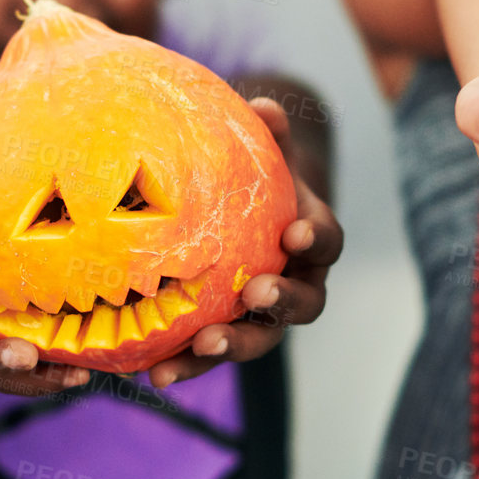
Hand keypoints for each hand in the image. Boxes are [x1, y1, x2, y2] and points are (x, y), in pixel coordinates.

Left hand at [144, 98, 343, 388]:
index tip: (296, 232)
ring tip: (202, 347)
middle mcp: (298, 286)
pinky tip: (152, 374)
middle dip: (281, 303)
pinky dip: (186, 367)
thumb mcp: (264, 160)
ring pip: (260, 340)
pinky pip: (211, 357)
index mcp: (311, 240)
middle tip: (254, 294)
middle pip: (302, 305)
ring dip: (233, 346)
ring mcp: (265, 319)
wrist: (242, 224)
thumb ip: (267, 136)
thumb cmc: (256, 186)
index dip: (316, 238)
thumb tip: (261, 104)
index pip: (326, 241)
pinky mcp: (230, 339)